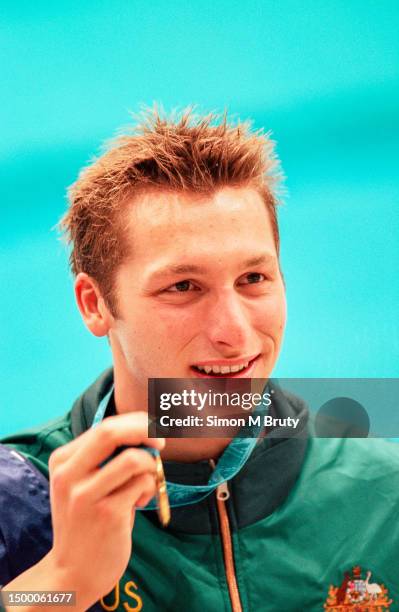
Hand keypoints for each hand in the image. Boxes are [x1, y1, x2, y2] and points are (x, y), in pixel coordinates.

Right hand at [46, 412, 163, 607]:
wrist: (73, 571)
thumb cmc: (87, 520)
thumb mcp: (83, 483)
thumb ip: (106, 457)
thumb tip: (147, 432)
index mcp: (63, 460)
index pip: (104, 426)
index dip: (136, 423)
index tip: (154, 429)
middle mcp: (69, 475)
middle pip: (111, 432)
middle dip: (144, 430)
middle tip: (161, 441)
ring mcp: (85, 495)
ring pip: (133, 459)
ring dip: (150, 467)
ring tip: (145, 484)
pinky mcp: (107, 514)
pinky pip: (142, 484)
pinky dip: (150, 489)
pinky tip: (140, 503)